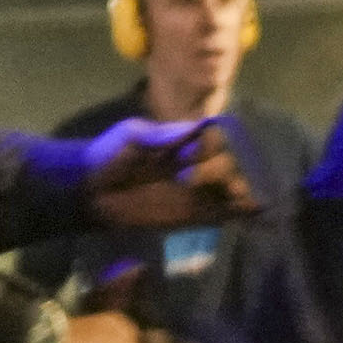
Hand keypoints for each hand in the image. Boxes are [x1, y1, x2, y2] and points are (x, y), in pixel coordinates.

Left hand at [81, 118, 253, 233]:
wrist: (89, 192)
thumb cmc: (108, 156)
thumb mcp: (129, 135)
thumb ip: (157, 133)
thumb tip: (191, 127)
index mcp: (183, 142)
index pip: (214, 139)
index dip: (215, 146)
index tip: (204, 154)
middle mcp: (195, 165)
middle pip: (225, 165)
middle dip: (224, 172)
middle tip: (213, 182)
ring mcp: (195, 191)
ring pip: (228, 188)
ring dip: (239, 191)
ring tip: (242, 196)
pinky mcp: (192, 215)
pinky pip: (220, 213)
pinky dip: (238, 212)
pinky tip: (252, 211)